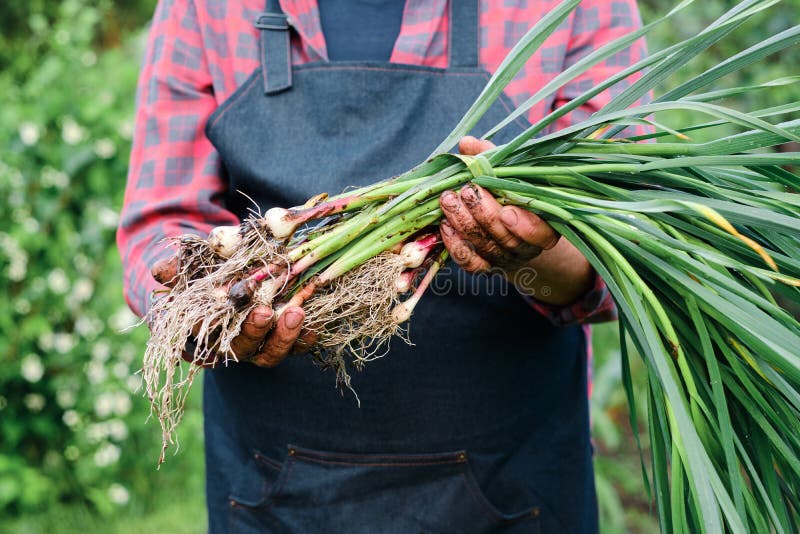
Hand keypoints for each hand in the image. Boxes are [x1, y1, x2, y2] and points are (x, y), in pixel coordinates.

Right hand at [151, 255, 314, 367]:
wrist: (229, 273)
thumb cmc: (203, 272)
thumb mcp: (191, 266)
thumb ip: (177, 269)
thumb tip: (159, 271)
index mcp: (204, 332)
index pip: (211, 336)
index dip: (223, 326)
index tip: (241, 308)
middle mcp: (231, 344)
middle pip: (243, 349)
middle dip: (256, 332)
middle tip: (268, 312)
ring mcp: (259, 344)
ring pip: (270, 354)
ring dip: (285, 336)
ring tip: (297, 312)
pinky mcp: (282, 340)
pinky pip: (295, 349)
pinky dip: (305, 340)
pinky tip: (315, 326)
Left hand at [438, 136, 593, 304]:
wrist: (508, 223)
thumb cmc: (511, 191)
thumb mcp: (508, 171)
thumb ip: (491, 158)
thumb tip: (468, 143)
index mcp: (545, 224)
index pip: (541, 233)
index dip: (525, 227)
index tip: (507, 212)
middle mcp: (527, 246)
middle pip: (507, 239)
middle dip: (484, 215)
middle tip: (467, 191)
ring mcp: (505, 258)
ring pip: (485, 248)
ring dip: (464, 223)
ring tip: (448, 200)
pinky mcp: (484, 266)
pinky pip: (469, 262)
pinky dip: (455, 244)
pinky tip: (444, 224)